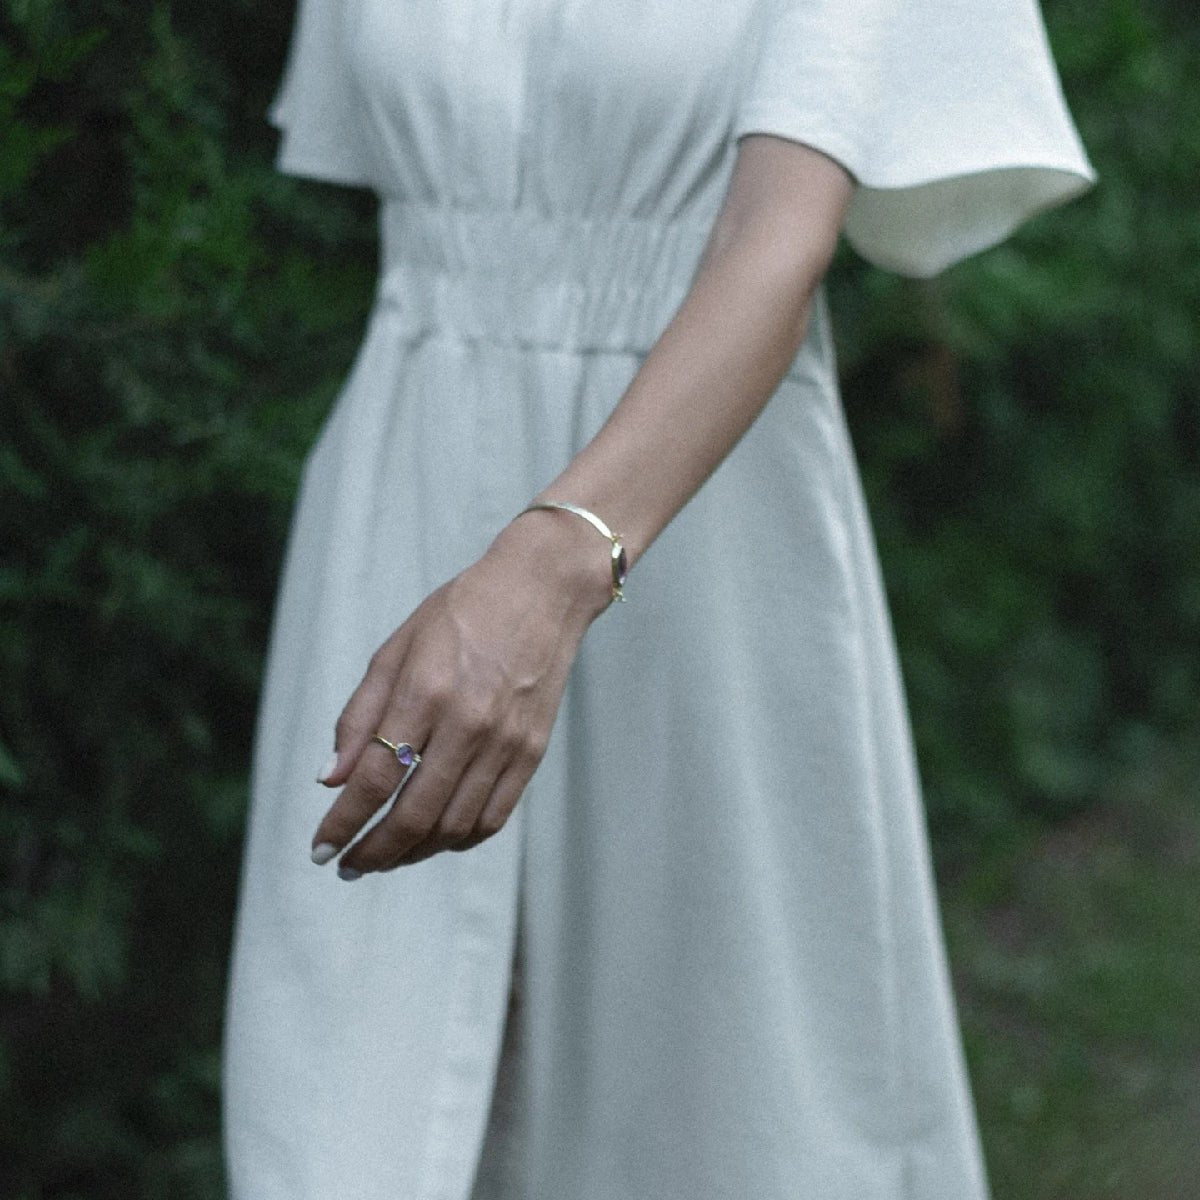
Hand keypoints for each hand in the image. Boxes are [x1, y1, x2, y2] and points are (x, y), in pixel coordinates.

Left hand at [310, 513, 610, 876]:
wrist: (542, 591)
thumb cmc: (461, 613)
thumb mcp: (397, 648)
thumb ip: (360, 715)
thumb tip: (328, 780)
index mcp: (425, 691)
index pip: (373, 778)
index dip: (341, 822)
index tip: (319, 848)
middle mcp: (467, 722)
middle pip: (413, 813)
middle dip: (373, 852)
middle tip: (347, 866)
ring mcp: (505, 741)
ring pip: (453, 825)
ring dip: (413, 853)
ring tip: (386, 856)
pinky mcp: (532, 751)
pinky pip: (493, 817)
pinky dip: (459, 840)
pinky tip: (434, 840)